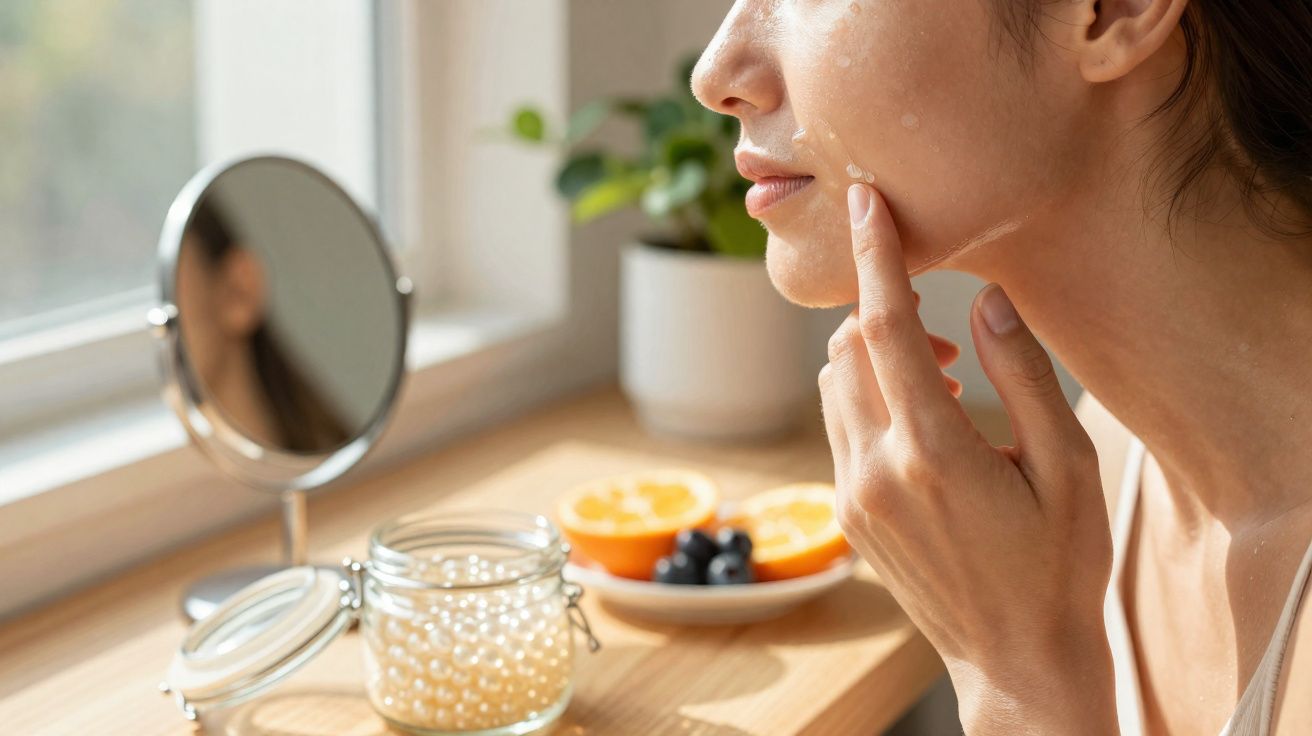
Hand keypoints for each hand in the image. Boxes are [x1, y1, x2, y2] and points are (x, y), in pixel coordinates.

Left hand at [819, 184, 1116, 734]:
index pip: (885, 329)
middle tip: (947, 341)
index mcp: (933, 453)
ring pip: (833, 385)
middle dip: (884, 316)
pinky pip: (837, 426)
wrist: (1018, 659)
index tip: (864, 200)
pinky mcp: (845, 514)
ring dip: (873, 359)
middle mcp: (875, 471)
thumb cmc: (1060, 565)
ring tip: (942, 385)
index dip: (876, 258)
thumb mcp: (1069, 467)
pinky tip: (922, 424)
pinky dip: (866, 399)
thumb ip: (1022, 377)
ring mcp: (851, 496)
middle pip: (846, 348)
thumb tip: (982, 299)